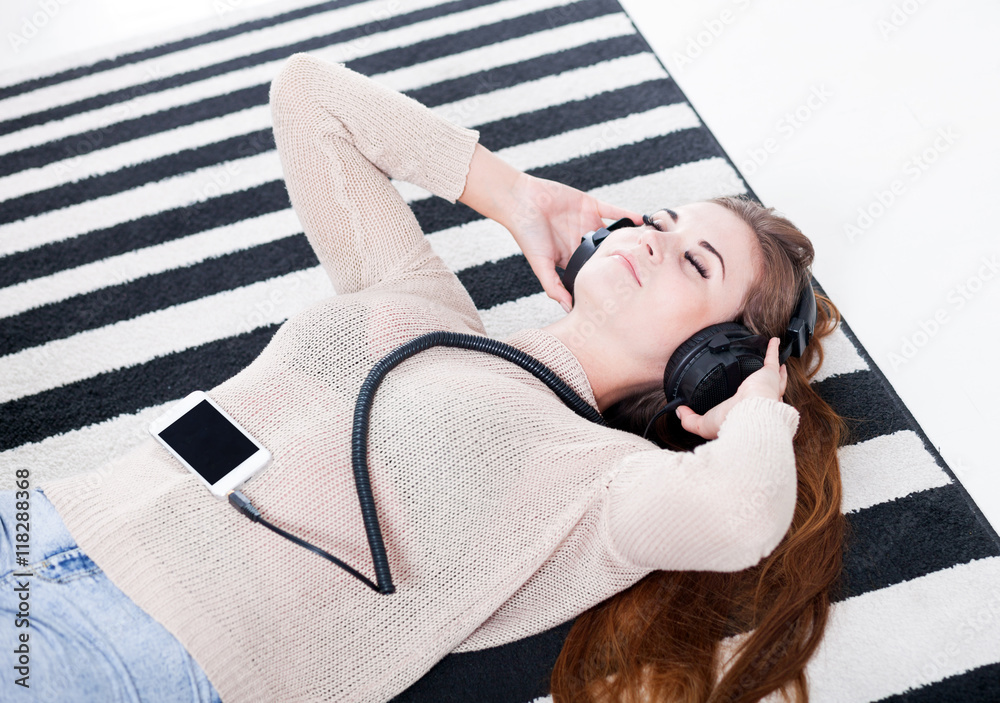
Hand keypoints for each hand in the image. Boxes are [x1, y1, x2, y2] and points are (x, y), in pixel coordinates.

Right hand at [506, 173, 639, 311]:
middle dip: (624, 260)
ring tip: (649, 246)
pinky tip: (643, 220)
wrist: (521, 200)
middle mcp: (582, 241)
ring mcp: (587, 223)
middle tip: (646, 271)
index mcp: (571, 257)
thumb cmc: (527, 234)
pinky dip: (628, 214)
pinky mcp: (590, 205)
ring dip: (630, 237)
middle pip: (608, 253)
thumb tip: (567, 308)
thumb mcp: (539, 264)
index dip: (607, 278)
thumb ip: (553, 285)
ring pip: (614, 232)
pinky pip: (613, 210)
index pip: (593, 271)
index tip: (625, 290)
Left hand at [675, 337, 788, 439]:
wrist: (747, 417)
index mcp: (747, 414)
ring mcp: (767, 388)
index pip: (751, 408)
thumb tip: (679, 411)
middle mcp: (761, 402)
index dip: (751, 405)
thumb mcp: (702, 424)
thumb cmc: (729, 422)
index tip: (746, 399)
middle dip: (769, 387)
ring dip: (776, 369)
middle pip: (768, 393)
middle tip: (766, 378)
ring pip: (774, 377)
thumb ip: (689, 419)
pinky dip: (772, 349)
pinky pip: (771, 359)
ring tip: (777, 363)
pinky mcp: (768, 375)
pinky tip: (773, 341)